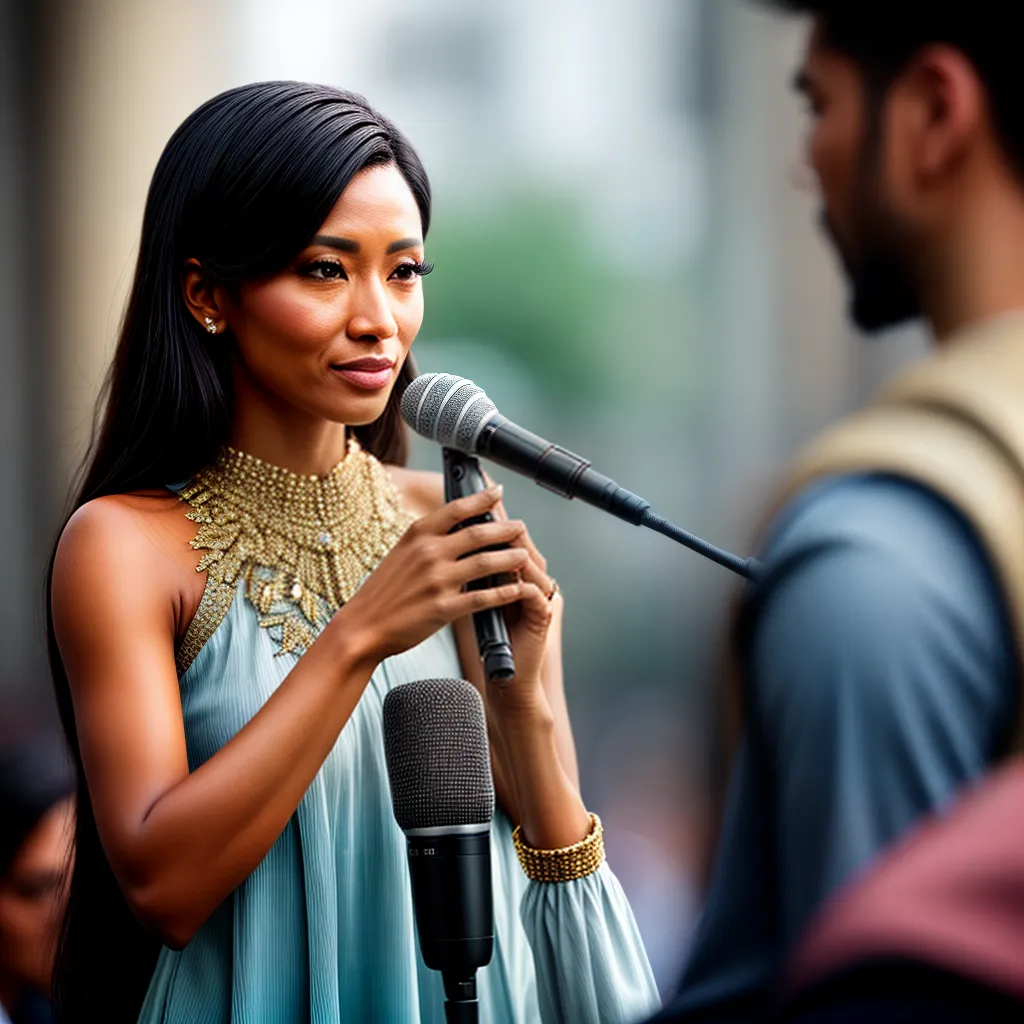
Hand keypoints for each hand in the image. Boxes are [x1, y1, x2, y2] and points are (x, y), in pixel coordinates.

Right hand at [335, 487, 534, 666]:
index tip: (498, 492)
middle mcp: (429, 552)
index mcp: (417, 535)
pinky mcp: (443, 607)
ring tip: (525, 555)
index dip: (482, 498)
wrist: (362, 626)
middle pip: (478, 533)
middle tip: (521, 527)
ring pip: (486, 562)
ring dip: (511, 558)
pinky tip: (517, 589)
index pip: (456, 509)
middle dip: (506, 529)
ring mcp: (437, 580)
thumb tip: (456, 525)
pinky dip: (504, 592)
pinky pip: (482, 596)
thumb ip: (427, 538)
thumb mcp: (400, 552)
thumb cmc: (383, 591)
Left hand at [489, 505, 559, 708]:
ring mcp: (540, 598)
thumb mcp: (474, 601)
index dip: (491, 524)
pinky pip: (534, 592)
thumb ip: (470, 574)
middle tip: (485, 515)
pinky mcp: (543, 616)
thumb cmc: (487, 642)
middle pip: (522, 545)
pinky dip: (519, 581)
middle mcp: (531, 582)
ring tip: (494, 540)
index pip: (506, 541)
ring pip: (531, 564)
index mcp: (515, 575)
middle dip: (502, 530)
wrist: (506, 679)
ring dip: (512, 551)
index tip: (471, 508)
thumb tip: (448, 544)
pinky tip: (507, 573)